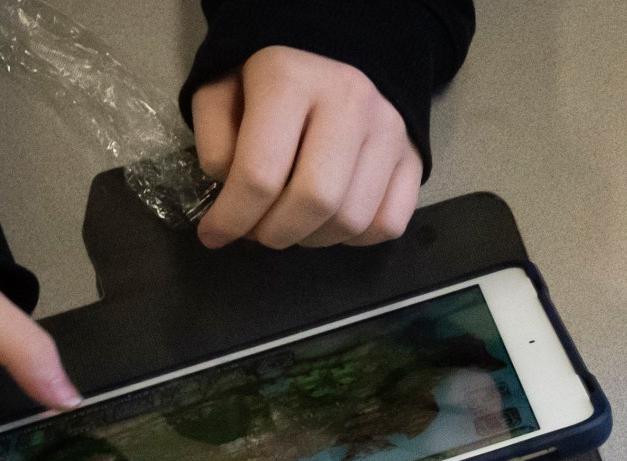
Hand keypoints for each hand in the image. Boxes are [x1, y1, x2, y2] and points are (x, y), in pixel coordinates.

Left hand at [191, 47, 420, 249]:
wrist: (331, 56)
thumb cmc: (269, 81)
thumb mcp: (220, 92)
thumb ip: (214, 143)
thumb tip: (234, 197)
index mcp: (290, 80)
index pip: (260, 174)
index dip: (231, 218)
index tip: (213, 235)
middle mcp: (349, 101)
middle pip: (315, 201)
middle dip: (275, 234)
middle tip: (256, 233)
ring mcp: (389, 130)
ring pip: (352, 221)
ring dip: (312, 239)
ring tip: (290, 224)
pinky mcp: (412, 156)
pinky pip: (387, 223)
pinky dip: (354, 239)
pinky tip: (329, 221)